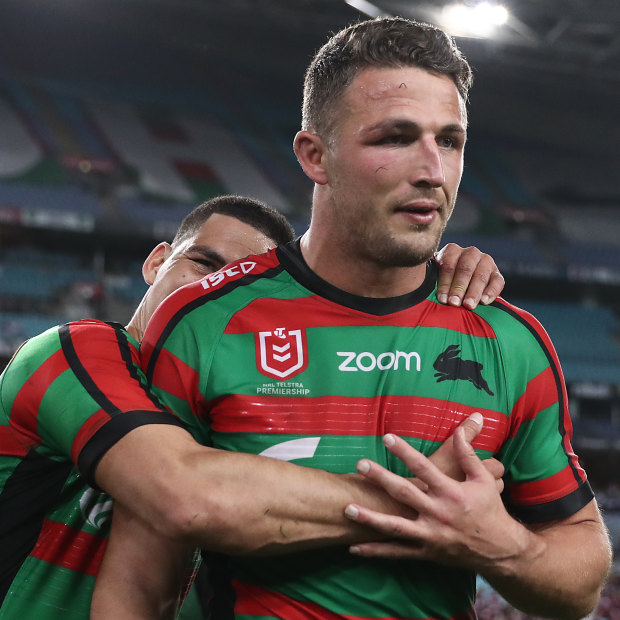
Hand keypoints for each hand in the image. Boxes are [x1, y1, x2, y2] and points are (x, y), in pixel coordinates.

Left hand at [345, 426, 519, 570]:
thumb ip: (468, 454)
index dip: (404, 452)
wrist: (500, 552)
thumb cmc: (490, 510)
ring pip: (395, 527)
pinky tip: (354, 548)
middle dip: (380, 479)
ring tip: (347, 509)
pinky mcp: (426, 552)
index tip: (387, 437)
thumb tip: (461, 428)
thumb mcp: (484, 479)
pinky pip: (398, 553)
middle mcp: (438, 513)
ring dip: (370, 518)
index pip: (423, 468)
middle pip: (404, 493)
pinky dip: (376, 551)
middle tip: (360, 464)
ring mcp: (430, 535)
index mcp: (451, 493)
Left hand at [435, 243, 504, 308]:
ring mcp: (485, 262)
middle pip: (465, 269)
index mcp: (452, 250)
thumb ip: (431, 278)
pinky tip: (484, 302)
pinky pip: (497, 281)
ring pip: (481, 275)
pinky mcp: (496, 273)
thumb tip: (423, 288)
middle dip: (459, 288)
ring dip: (474, 291)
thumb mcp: (434, 275)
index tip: (442, 299)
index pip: (448, 265)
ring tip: (468, 305)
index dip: (445, 283)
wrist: (459, 283)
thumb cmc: (442, 281)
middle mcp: (470, 253)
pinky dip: (491, 292)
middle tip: (454, 303)